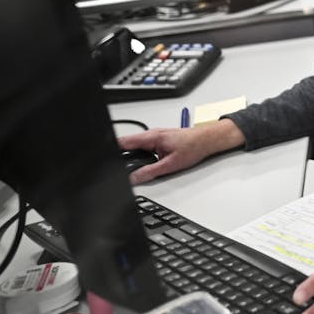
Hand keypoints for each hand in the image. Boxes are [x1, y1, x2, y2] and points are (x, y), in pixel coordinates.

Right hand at [117, 120, 243, 184]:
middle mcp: (151, 134)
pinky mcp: (159, 141)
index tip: (105, 158)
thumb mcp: (171, 164)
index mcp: (152, 137)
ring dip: (131, 155)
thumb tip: (135, 178)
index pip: (124, 141)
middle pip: (127, 144)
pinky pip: (143, 147)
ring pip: (135, 146)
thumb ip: (150, 172)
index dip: (112, 149)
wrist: (208, 140)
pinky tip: (141, 163)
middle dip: (121, 155)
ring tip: (128, 166)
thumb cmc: (194, 146)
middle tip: (116, 167)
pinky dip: (139, 155)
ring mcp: (155, 137)